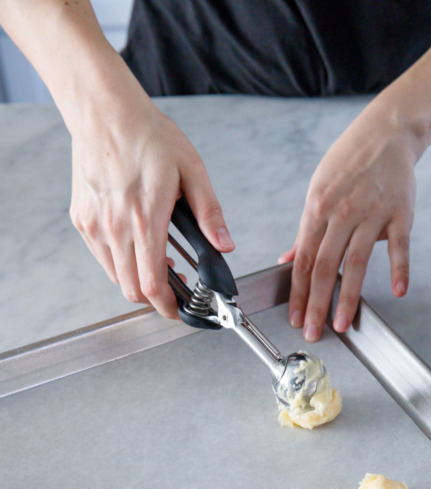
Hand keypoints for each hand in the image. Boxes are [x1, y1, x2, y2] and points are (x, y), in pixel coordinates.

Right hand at [69, 88, 233, 317]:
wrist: (104, 111)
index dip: (167, 306)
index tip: (179, 310)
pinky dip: (120, 263)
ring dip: (138, 281)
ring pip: (116, 277)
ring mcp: (95, 226)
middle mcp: (115, 227)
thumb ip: (209, 213)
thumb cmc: (147, 135)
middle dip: (156, 298)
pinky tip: (137, 246)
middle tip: (176, 290)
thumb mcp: (192, 170)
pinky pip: (102, 257)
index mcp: (145, 219)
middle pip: (132, 289)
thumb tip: (224, 245)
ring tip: (160, 265)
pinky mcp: (83, 220)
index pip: (152, 284)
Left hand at [279, 98, 420, 340]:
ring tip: (342, 323)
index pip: (303, 260)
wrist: (386, 134)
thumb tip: (287, 259)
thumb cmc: (349, 163)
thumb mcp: (318, 192)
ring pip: (357, 262)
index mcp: (317, 210)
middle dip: (316, 304)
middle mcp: (342, 214)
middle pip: (324, 266)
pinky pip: (400, 246)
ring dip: (348, 297)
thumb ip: (306, 232)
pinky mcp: (400, 213)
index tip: (294, 316)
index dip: (297, 293)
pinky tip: (397, 291)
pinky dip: (399, 269)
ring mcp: (372, 214)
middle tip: (313, 331)